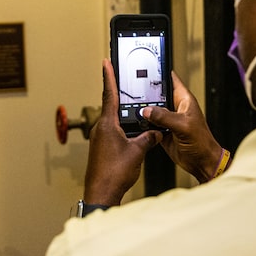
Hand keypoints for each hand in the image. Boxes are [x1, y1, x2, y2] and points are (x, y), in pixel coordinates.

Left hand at [83, 59, 163, 205]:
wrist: (102, 193)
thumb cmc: (114, 174)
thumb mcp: (138, 152)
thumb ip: (148, 138)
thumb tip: (155, 132)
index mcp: (108, 124)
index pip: (109, 94)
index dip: (109, 76)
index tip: (106, 62)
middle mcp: (101, 129)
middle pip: (112, 106)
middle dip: (121, 96)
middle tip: (124, 80)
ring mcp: (100, 139)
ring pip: (114, 121)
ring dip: (124, 117)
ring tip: (136, 113)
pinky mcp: (101, 148)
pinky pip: (113, 133)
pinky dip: (123, 130)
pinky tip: (132, 135)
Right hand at [142, 71, 222, 182]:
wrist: (201, 162)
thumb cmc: (202, 142)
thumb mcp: (183, 126)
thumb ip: (165, 117)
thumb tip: (147, 110)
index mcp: (184, 99)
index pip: (170, 79)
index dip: (159, 71)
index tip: (146, 66)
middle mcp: (175, 107)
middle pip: (157, 94)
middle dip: (145, 93)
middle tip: (132, 92)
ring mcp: (167, 119)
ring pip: (151, 109)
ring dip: (143, 110)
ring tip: (131, 107)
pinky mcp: (162, 131)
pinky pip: (149, 124)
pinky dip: (142, 124)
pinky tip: (136, 123)